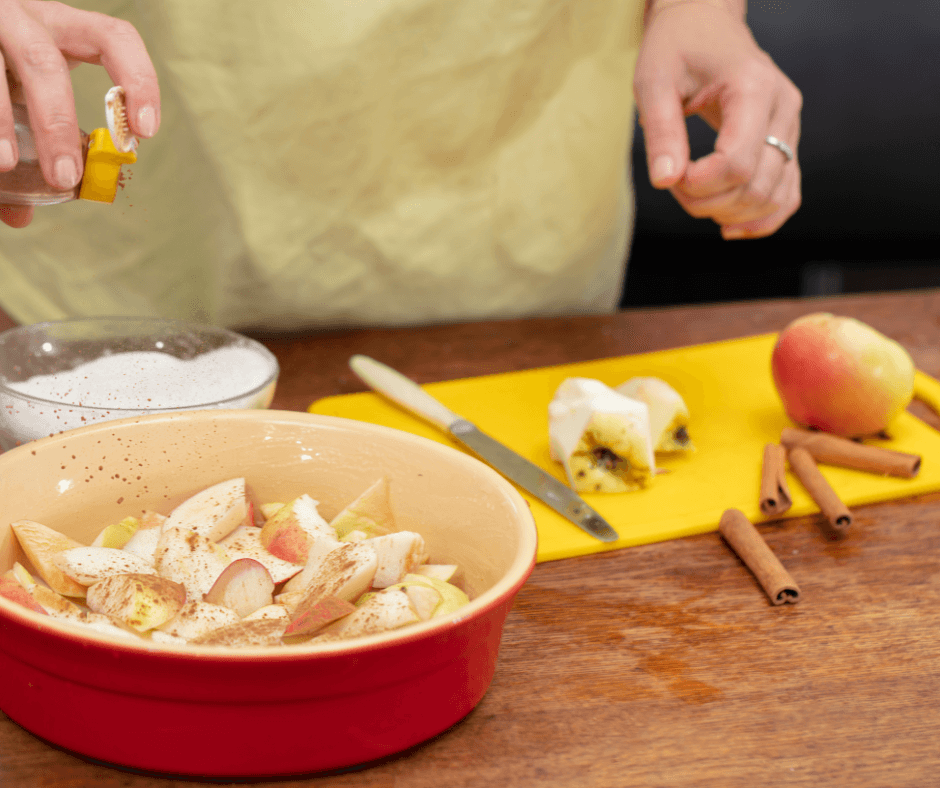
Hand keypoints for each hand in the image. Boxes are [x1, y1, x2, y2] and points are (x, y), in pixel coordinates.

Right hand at [0, 0, 159, 226]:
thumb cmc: (0, 70)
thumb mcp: (20, 96)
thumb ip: (32, 147)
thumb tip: (20, 216)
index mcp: (60, 27)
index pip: (115, 38)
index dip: (138, 80)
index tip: (145, 132)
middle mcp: (23, 15)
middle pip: (44, 63)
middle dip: (56, 123)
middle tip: (65, 178)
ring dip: (0, 120)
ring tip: (6, 164)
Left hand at [634, 1, 801, 238]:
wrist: (705, 22)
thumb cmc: (677, 46)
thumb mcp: (654, 81)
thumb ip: (660, 131)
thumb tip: (665, 181)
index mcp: (754, 88)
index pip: (737, 163)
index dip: (700, 186)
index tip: (670, 176)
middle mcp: (783, 109)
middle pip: (756, 186)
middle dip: (708, 202)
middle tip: (674, 183)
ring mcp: (791, 127)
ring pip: (775, 197)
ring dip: (730, 213)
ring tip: (694, 197)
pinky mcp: (787, 142)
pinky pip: (787, 194)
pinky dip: (761, 218)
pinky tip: (729, 226)